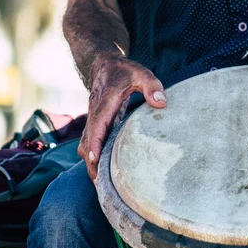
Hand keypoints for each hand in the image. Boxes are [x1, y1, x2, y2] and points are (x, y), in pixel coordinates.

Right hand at [79, 55, 166, 180]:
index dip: (94, 145)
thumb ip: (152, 86)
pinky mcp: (97, 121)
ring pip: (86, 144)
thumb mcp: (141, 73)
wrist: (104, 63)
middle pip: (87, 142)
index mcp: (104, 102)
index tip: (95, 161)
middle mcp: (94, 112)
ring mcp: (93, 118)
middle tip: (101, 185)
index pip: (95, 127)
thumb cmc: (124, 70)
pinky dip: (94, 155)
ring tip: (102, 183)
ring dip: (91, 162)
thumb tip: (161, 104)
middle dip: (91, 162)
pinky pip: (91, 141)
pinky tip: (105, 168)